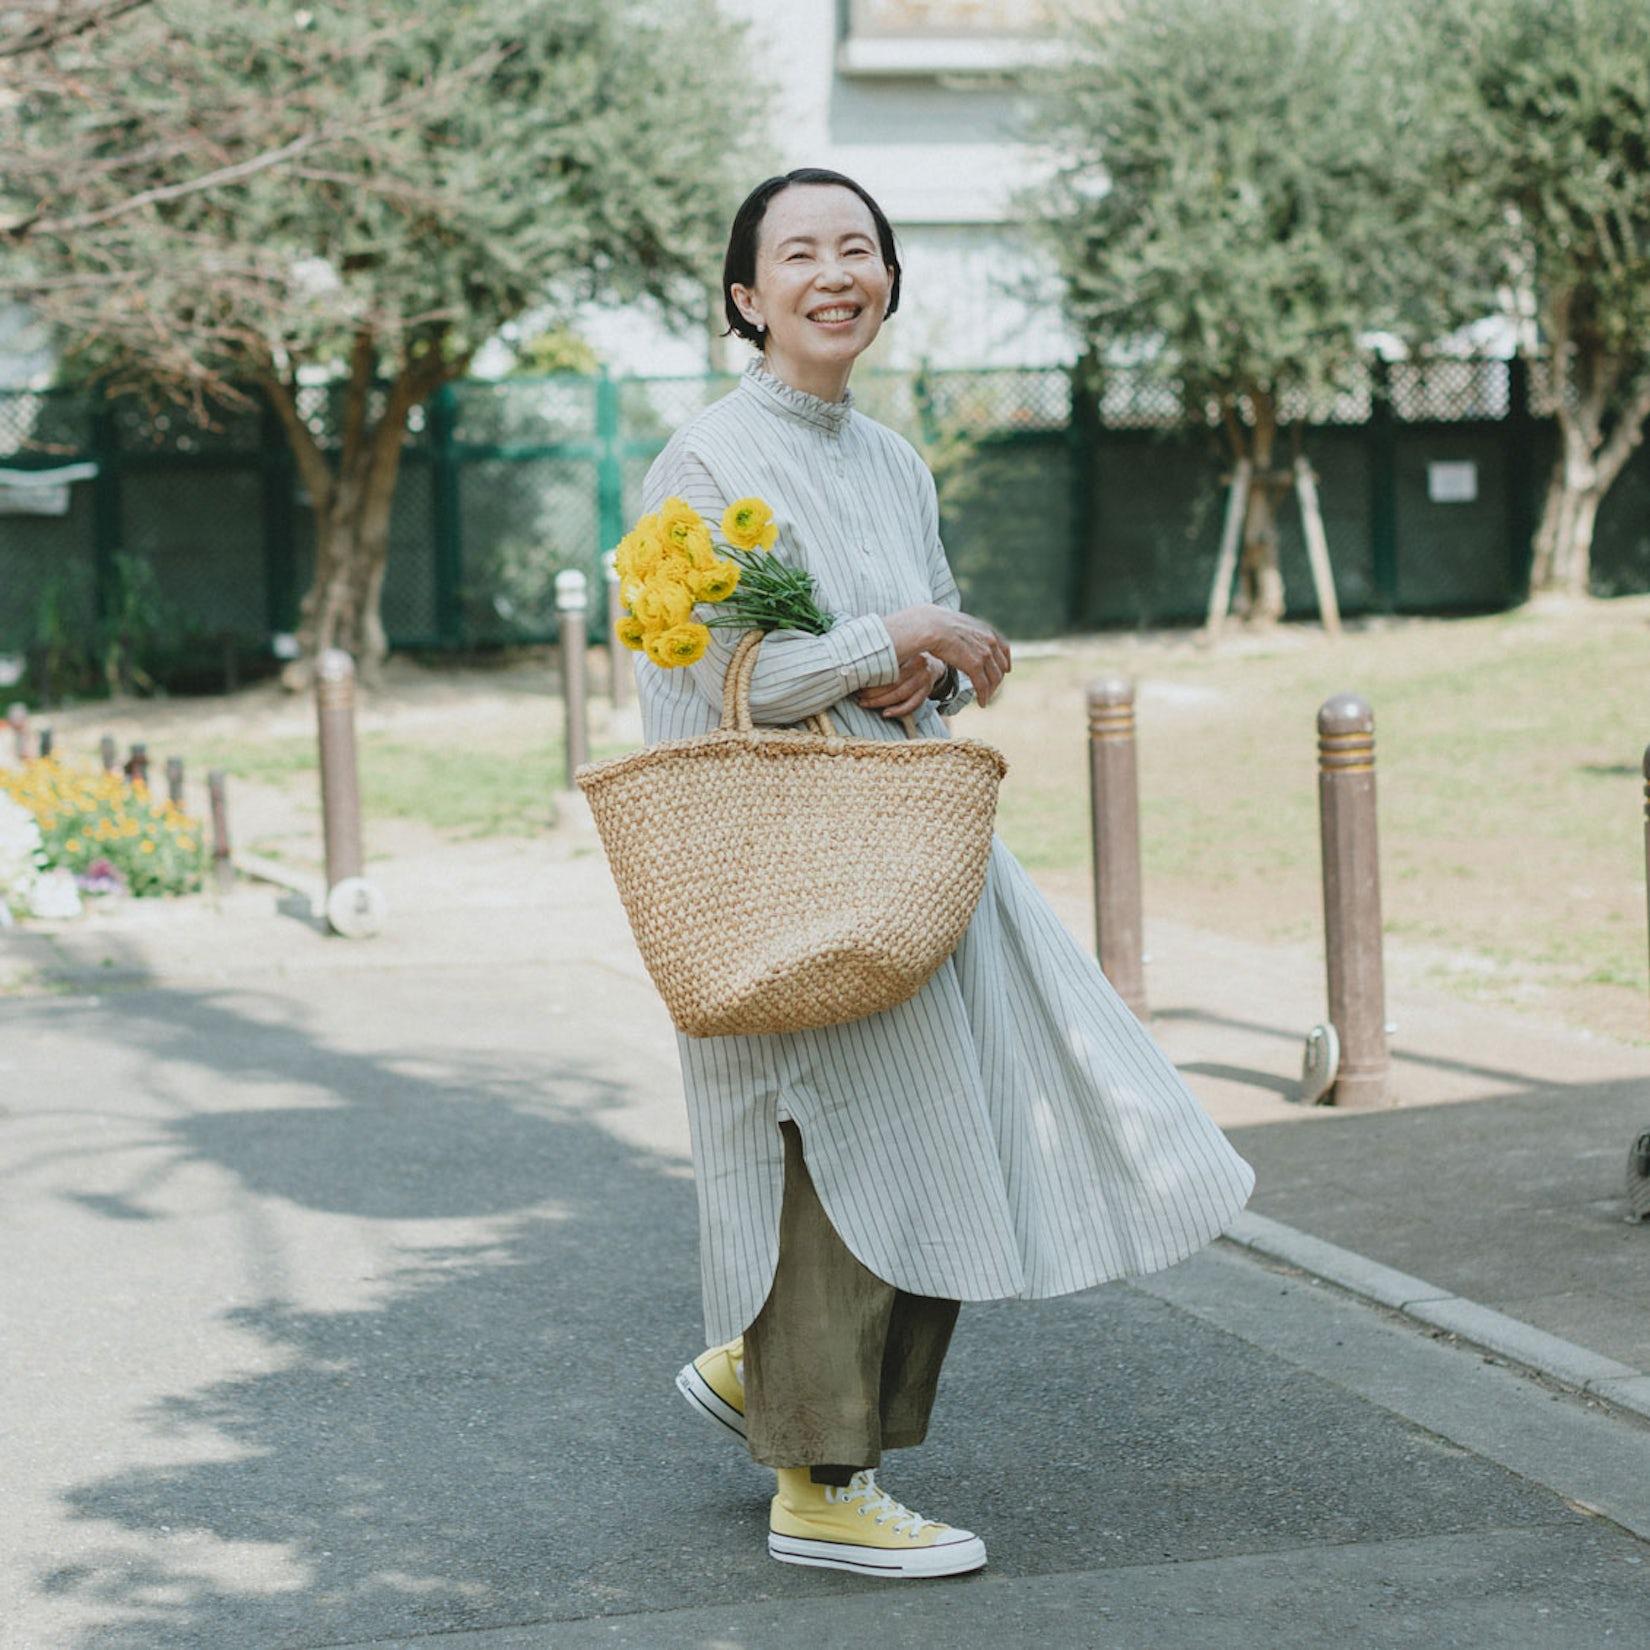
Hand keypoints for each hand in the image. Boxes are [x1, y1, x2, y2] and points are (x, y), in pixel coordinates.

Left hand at [855, 651, 944, 717]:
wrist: (933, 663)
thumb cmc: (908, 657)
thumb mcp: (900, 650)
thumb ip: (885, 654)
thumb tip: (858, 660)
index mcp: (910, 652)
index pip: (889, 666)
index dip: (872, 675)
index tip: (857, 680)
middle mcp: (919, 665)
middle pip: (893, 682)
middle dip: (873, 691)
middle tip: (858, 695)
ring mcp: (925, 679)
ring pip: (901, 694)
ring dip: (880, 702)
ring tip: (865, 703)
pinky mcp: (927, 691)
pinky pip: (912, 705)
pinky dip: (898, 711)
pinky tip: (885, 713)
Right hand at [883, 603, 1010, 706]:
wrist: (930, 626)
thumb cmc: (935, 624)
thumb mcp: (957, 624)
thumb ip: (964, 632)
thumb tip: (957, 636)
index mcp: (986, 630)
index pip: (1004, 648)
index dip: (1005, 661)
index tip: (1006, 670)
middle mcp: (989, 642)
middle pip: (1000, 666)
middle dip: (997, 679)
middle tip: (991, 689)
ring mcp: (983, 654)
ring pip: (994, 678)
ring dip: (991, 691)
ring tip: (985, 699)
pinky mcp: (974, 666)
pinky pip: (983, 686)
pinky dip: (984, 696)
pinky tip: (982, 703)